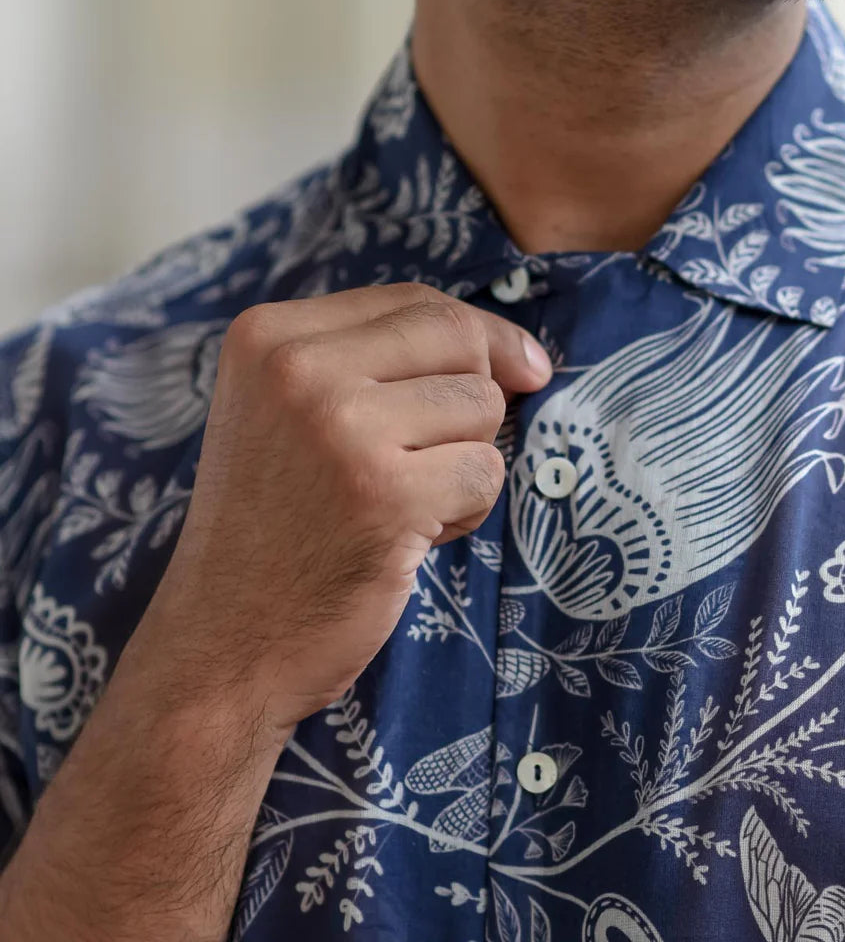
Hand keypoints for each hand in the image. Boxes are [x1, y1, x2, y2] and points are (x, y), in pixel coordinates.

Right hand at [142, 283, 551, 738]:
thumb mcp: (291, 415)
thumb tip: (521, 355)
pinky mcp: (387, 493)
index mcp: (269, 336)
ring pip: (480, 408)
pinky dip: (466, 513)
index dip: (480, 336)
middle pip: (457, 340)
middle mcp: (298, 368)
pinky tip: (410, 538)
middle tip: (438, 459)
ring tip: (404, 506)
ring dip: (465, 464)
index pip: (413, 301)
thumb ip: (377, 365)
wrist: (225, 640)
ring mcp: (342, 428)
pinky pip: (485, 473)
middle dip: (476, 399)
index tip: (519, 370)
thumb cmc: (276, 529)